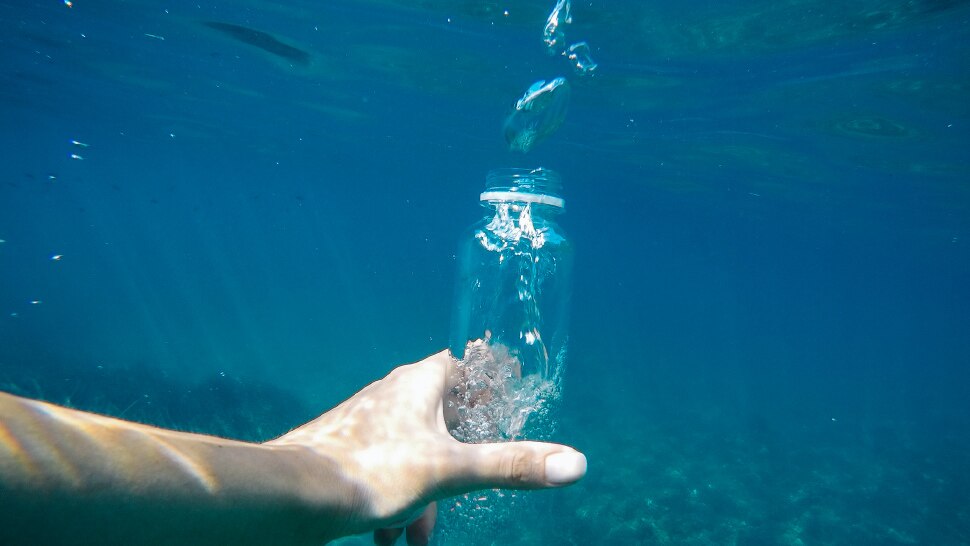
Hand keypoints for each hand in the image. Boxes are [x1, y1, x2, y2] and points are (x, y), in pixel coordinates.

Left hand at [267, 349, 585, 544]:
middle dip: (457, 465)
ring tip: (418, 537)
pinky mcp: (346, 447)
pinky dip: (394, 502)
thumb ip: (512, 466)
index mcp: (419, 383)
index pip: (463, 364)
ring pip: (412, 453)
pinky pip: (384, 470)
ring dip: (424, 496)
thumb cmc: (372, 472)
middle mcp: (391, 393)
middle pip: (442, 419)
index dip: (486, 384)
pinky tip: (390, 536)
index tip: (501, 407)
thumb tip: (574, 463)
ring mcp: (366, 420)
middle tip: (462, 494)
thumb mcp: (452, 473)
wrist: (296, 495)